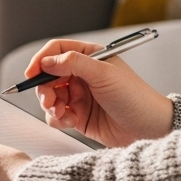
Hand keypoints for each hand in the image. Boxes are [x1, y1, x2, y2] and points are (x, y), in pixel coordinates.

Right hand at [26, 38, 173, 147]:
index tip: (32, 74)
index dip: (41, 60)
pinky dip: (59, 119)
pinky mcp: (76, 114)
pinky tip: (72, 121)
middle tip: (50, 100)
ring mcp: (78, 95)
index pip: (57, 51)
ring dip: (51, 106)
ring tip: (62, 113)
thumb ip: (73, 63)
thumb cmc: (135, 98)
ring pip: (49, 97)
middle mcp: (82, 75)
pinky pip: (55, 115)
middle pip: (48, 76)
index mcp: (90, 58)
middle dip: (45, 89)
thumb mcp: (104, 74)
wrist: (148, 128)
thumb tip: (47, 61)